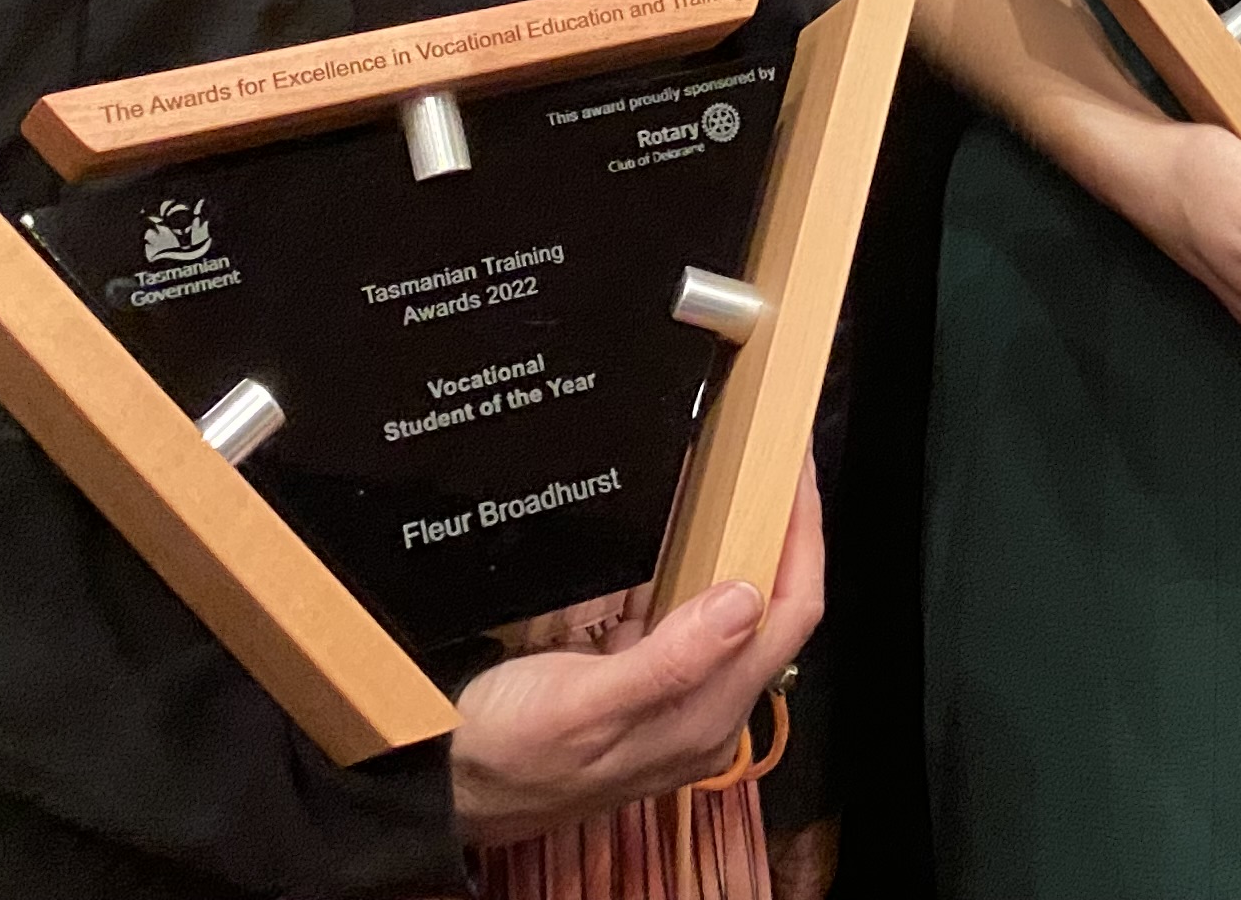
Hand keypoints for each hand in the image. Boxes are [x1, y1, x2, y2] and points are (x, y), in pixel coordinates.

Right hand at [450, 474, 825, 843]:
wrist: (436, 785)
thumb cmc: (501, 755)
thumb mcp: (579, 708)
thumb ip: (669, 662)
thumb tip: (744, 599)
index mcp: (704, 716)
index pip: (790, 612)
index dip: (803, 534)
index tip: (797, 467)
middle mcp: (701, 708)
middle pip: (770, 602)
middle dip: (779, 525)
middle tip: (771, 456)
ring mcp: (670, 695)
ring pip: (728, 603)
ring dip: (736, 539)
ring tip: (735, 473)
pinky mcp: (636, 682)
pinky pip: (678, 611)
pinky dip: (685, 563)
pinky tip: (673, 525)